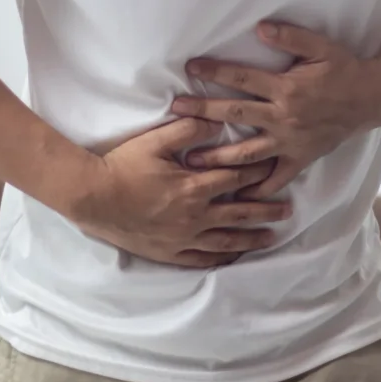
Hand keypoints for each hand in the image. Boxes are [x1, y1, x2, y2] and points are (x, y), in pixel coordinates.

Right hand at [75, 118, 291, 268]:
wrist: (92, 197)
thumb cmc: (122, 166)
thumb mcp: (155, 140)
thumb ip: (189, 129)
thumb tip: (217, 122)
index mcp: (194, 187)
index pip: (236, 180)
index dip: (257, 173)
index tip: (275, 170)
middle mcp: (195, 216)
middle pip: (239, 214)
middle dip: (265, 211)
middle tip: (288, 211)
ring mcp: (182, 238)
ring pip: (225, 241)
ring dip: (251, 238)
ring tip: (271, 238)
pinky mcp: (168, 252)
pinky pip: (201, 259)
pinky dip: (220, 259)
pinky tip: (233, 258)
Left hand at [171, 22, 377, 199]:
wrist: (371, 97)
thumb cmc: (344, 69)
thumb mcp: (321, 47)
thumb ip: (291, 37)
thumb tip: (260, 28)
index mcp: (286, 89)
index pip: (242, 79)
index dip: (215, 71)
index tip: (191, 68)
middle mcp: (284, 117)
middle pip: (236, 114)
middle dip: (203, 112)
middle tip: (176, 112)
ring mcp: (291, 141)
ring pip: (249, 153)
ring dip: (219, 157)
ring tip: (193, 162)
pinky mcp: (301, 157)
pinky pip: (277, 177)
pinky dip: (259, 189)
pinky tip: (239, 197)